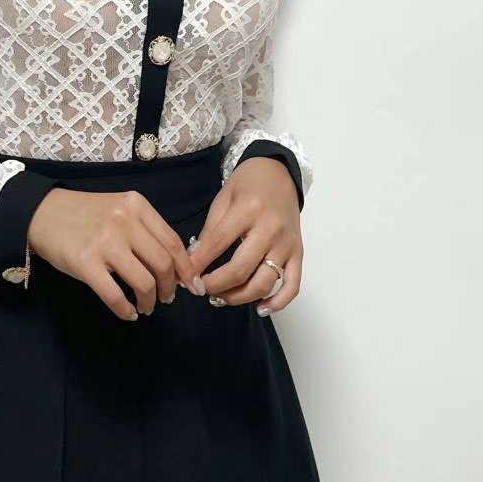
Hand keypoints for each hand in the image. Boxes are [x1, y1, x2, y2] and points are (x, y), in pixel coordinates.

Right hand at [27, 188, 201, 320]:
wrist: (42, 213)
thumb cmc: (85, 215)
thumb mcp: (120, 210)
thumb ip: (146, 231)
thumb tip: (176, 266)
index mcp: (137, 206)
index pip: (173, 242)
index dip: (185, 269)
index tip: (189, 285)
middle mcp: (124, 221)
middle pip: (163, 264)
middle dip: (169, 288)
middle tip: (166, 298)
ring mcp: (104, 242)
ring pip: (143, 281)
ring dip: (150, 301)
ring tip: (146, 306)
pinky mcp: (85, 263)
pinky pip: (114, 295)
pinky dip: (125, 310)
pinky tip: (128, 313)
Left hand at [186, 157, 302, 313]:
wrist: (279, 173)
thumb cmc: (247, 185)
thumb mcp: (222, 200)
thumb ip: (209, 232)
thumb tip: (191, 262)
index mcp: (248, 210)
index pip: (217, 244)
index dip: (197, 265)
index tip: (184, 278)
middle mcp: (270, 229)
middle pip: (240, 269)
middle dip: (215, 285)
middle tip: (201, 289)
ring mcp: (286, 243)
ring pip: (264, 282)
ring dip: (239, 296)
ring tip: (221, 297)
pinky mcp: (298, 253)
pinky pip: (292, 284)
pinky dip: (278, 302)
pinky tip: (260, 309)